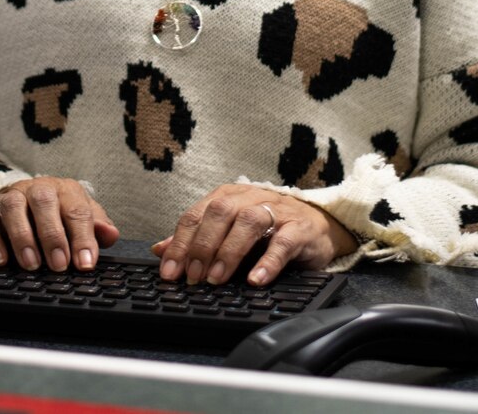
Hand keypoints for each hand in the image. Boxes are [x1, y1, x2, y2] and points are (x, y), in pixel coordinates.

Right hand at [0, 177, 118, 271]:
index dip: (83, 238)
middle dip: (52, 236)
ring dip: (23, 238)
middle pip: (44, 203)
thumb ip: (97, 226)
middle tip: (58, 265)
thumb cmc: (58, 213)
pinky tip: (1, 260)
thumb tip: (110, 234)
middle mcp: (38, 189)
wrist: (22, 199)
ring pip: (14, 208)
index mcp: (66, 190)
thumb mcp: (80, 217)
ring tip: (31, 264)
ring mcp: (12, 196)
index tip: (85, 263)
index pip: (78, 210)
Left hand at [151, 185, 357, 285]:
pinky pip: (283, 243)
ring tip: (217, 279)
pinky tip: (255, 280)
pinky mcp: (300, 229)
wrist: (318, 225)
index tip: (169, 271)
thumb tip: (159, 250)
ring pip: (248, 222)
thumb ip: (195, 240)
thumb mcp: (229, 232)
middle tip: (193, 277)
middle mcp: (249, 198)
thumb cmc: (268, 229)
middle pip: (220, 212)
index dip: (180, 243)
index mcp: (227, 197)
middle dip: (202, 246)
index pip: (196, 215)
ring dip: (229, 252)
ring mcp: (276, 211)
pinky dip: (267, 262)